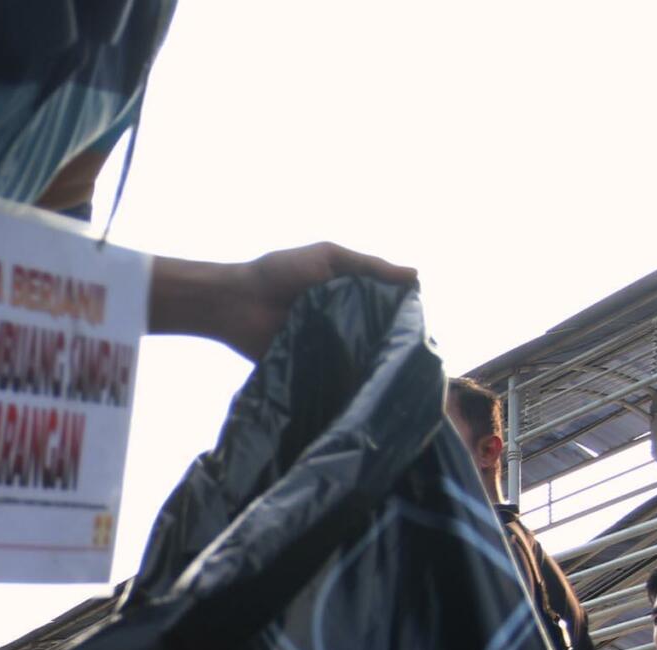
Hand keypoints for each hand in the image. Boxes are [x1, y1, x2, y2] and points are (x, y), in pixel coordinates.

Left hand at [211, 242, 417, 361]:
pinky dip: (343, 376)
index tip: (420, 324)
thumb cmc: (278, 273)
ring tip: (391, 373)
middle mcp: (337, 318)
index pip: (382, 304)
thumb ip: (368, 266)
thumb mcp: (327, 258)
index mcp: (345, 292)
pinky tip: (361, 385)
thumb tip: (415, 275)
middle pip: (371, 331)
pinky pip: (330, 373)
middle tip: (409, 354)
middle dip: (387, 340)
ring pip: (354, 354)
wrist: (236, 303)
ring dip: (367, 359)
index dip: (400, 312)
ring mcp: (323, 343)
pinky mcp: (307, 366)